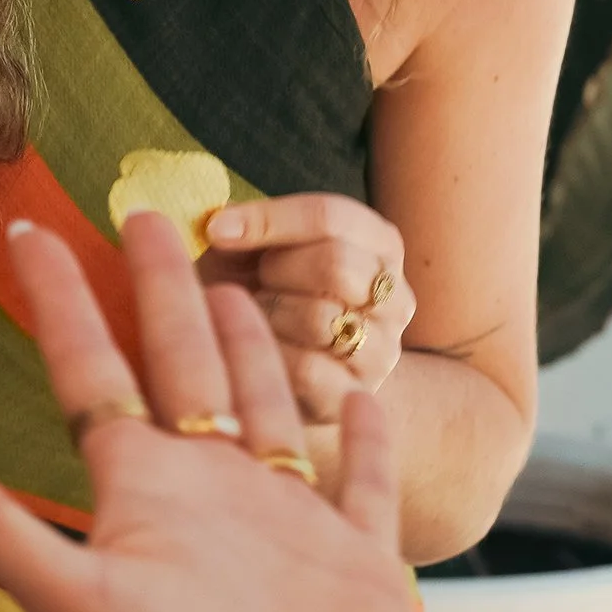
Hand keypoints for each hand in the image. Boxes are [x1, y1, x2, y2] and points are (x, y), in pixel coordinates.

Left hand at [200, 191, 412, 423]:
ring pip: (321, 318)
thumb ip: (246, 230)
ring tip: (255, 320)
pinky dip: (270, 356)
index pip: (330, 217)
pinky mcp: (357, 394)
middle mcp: (395, 295)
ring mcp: (384, 349)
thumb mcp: (255, 253)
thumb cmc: (267, 298)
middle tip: (251, 285)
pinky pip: (310, 369)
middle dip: (275, 272)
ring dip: (269, 316)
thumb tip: (221, 227)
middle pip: (335, 264)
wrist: (283, 376)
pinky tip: (257, 352)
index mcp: (379, 243)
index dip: (269, 219)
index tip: (216, 231)